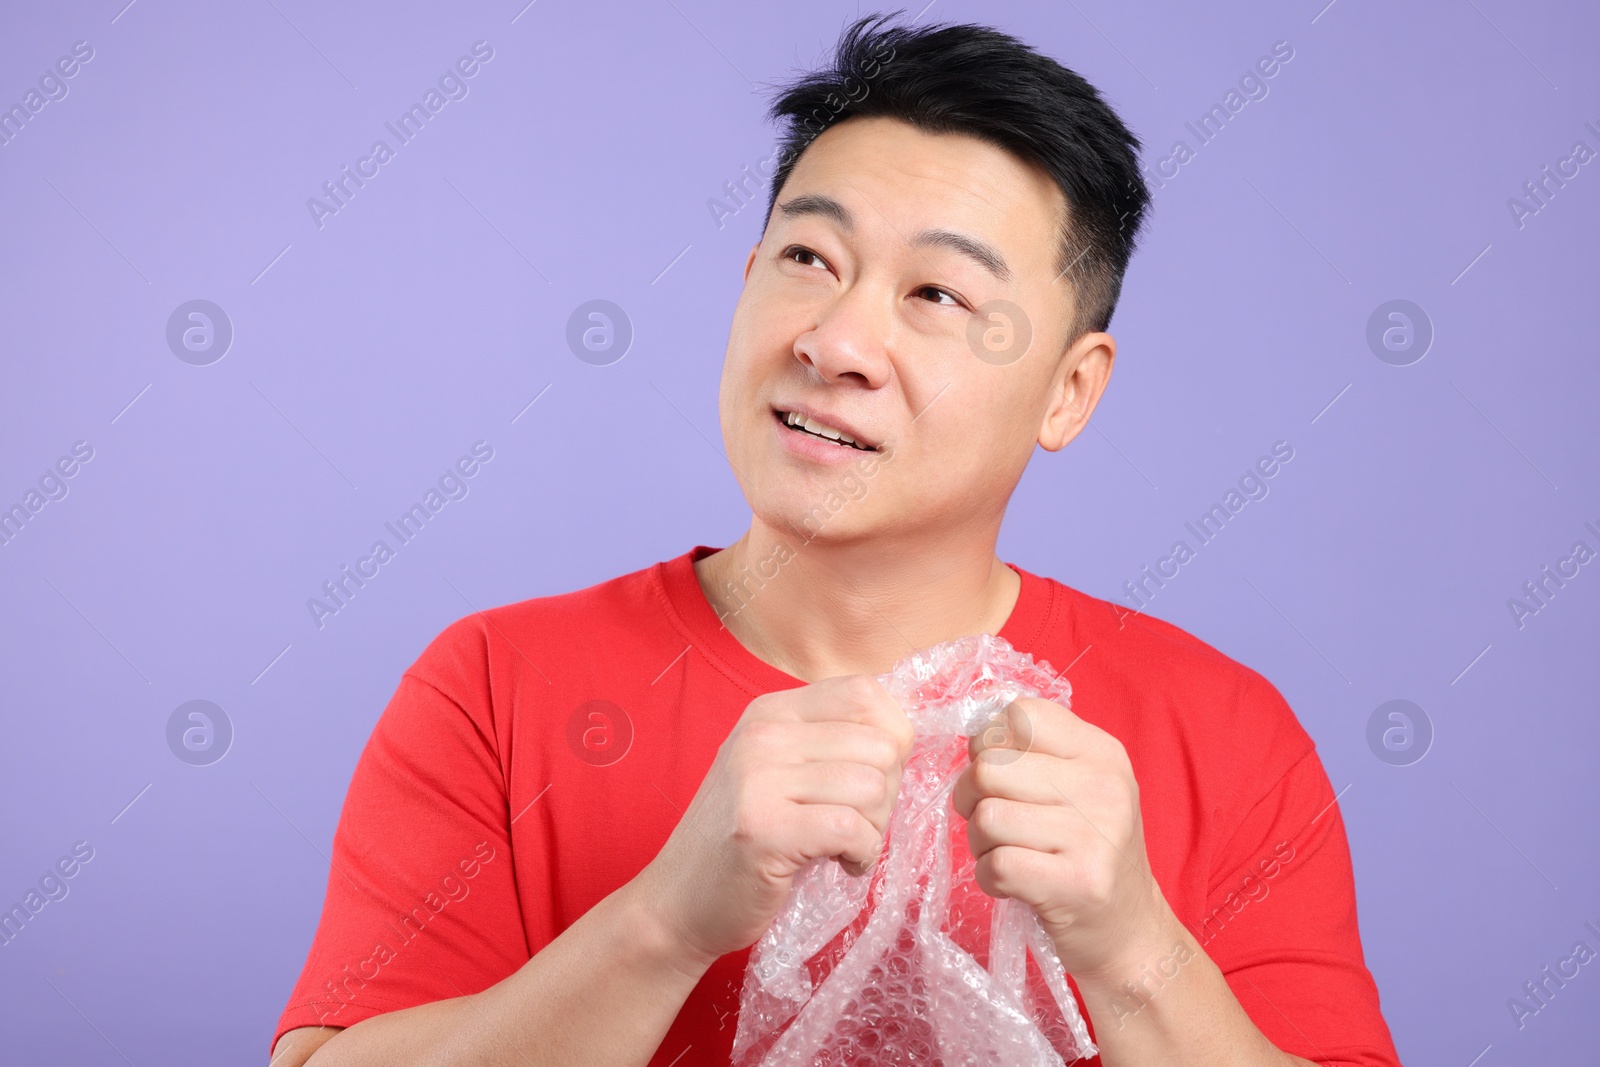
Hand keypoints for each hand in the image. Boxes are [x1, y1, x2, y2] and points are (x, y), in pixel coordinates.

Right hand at [635, 675, 915, 967]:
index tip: (870, 780)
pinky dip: (862, 855)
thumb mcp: (778, 771)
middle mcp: (763, 734)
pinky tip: (841, 866)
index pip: (865, 693)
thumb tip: (903, 736)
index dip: (892, 740)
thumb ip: (830, 744)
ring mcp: (758, 779)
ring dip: (875, 829)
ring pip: (873, 787)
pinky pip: (852, 829)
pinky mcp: (763, 830)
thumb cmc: (742, 841)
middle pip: (881, 744)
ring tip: (845, 847)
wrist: (677, 903)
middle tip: (857, 824)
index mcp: (772, 712)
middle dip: (888, 793)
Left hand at [951, 697, 1175, 980]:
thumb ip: (1034, 752)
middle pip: (990, 767)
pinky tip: (1015, 883)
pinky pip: (996, 865)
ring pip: (987, 817)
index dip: (990, 742)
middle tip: (994, 821)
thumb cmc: (1087, 852)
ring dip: (980, 843)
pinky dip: (989, 878)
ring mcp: (1095, 835)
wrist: (1130, 932)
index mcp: (1102, 752)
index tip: (1000, 775)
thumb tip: (973, 730)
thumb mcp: (1080, 787)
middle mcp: (1104, 786)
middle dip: (972, 797)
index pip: (1021, 713)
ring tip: (1008, 853)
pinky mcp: (1078, 883)